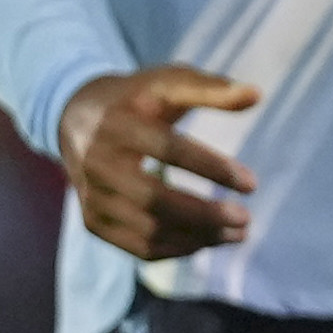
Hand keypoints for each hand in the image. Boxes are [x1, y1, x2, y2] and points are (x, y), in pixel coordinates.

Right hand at [56, 62, 257, 260]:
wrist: (76, 118)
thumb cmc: (137, 99)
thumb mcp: (167, 83)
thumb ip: (211, 89)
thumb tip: (257, 95)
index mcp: (117, 123)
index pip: (168, 150)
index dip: (212, 168)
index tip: (251, 183)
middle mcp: (97, 162)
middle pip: (154, 200)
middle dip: (206, 215)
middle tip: (246, 219)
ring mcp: (92, 195)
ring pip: (148, 230)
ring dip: (199, 237)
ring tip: (237, 234)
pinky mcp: (92, 221)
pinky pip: (138, 247)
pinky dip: (177, 249)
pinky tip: (206, 241)